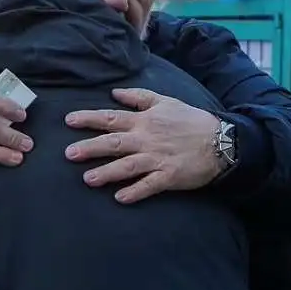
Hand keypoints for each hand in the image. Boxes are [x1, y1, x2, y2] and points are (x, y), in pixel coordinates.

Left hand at [64, 88, 222, 203]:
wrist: (222, 141)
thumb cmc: (191, 120)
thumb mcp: (165, 101)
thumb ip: (138, 97)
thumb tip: (113, 92)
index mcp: (144, 121)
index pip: (111, 118)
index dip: (89, 118)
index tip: (68, 120)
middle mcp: (147, 139)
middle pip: (114, 142)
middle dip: (90, 147)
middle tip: (69, 154)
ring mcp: (157, 158)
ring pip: (128, 165)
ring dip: (107, 172)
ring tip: (88, 179)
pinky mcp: (169, 176)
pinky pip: (150, 185)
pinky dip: (135, 191)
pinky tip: (120, 198)